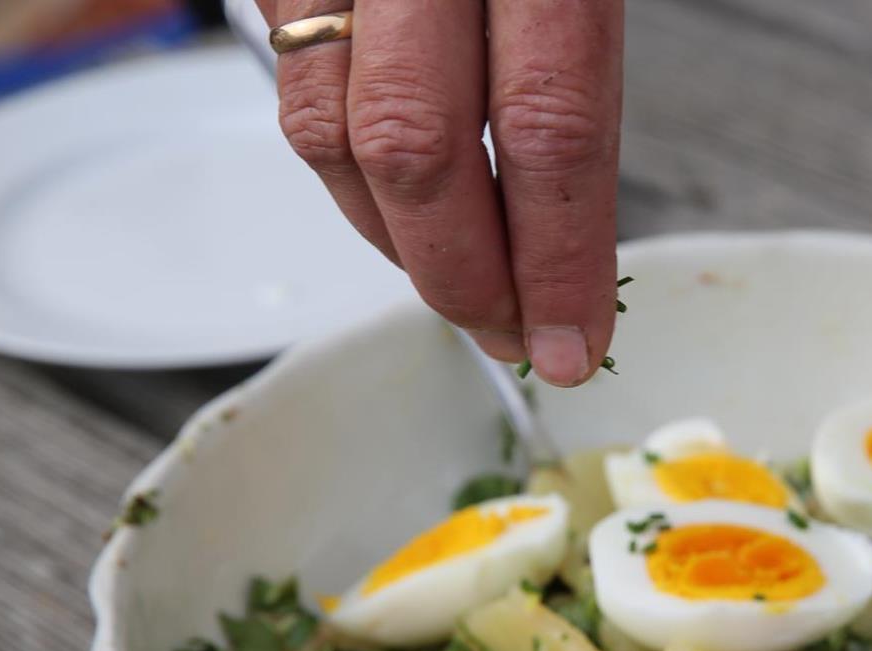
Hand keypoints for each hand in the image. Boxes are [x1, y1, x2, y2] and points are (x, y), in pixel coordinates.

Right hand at [257, 0, 622, 384]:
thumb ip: (572, 95)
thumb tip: (569, 262)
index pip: (549, 128)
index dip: (559, 259)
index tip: (571, 339)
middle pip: (418, 148)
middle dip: (463, 274)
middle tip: (509, 332)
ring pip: (331, 132)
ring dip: (394, 241)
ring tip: (459, 282)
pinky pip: (298, 91)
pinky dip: (349, 175)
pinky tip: (400, 206)